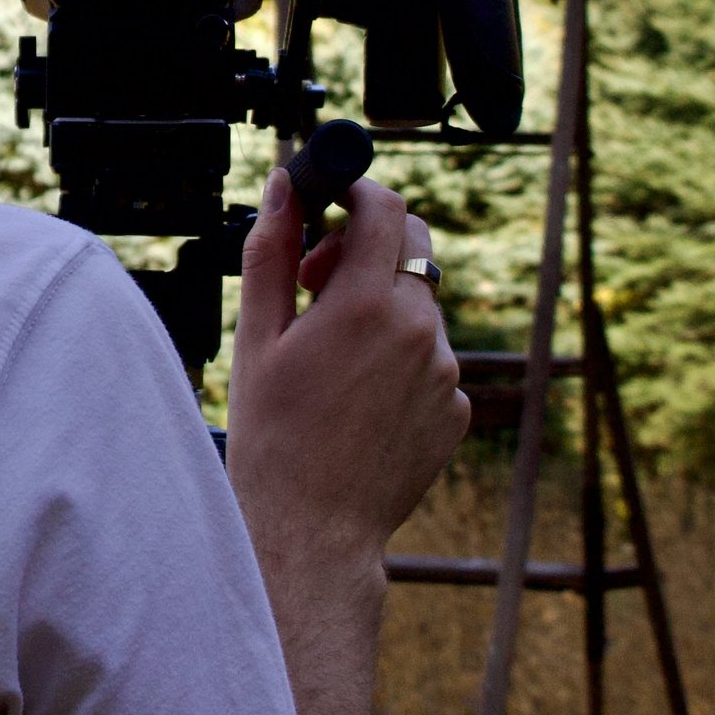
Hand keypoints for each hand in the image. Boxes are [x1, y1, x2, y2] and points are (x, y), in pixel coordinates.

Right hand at [228, 169, 467, 714]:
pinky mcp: (458, 410)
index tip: (329, 198)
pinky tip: (356, 398)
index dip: (356, 190)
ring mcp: (446, 374)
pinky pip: (432, 358)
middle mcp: (421, 331)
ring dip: (381, 307)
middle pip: (413, 246)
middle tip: (316, 282)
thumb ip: (272, 250)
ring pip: (420, 305)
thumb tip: (284, 185)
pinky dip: (399, 358)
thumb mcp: (257, 335)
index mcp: (367, 304)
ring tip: (330, 358)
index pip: (385, 206)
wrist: (312, 528)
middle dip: (367, 244)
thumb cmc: (272, 435)